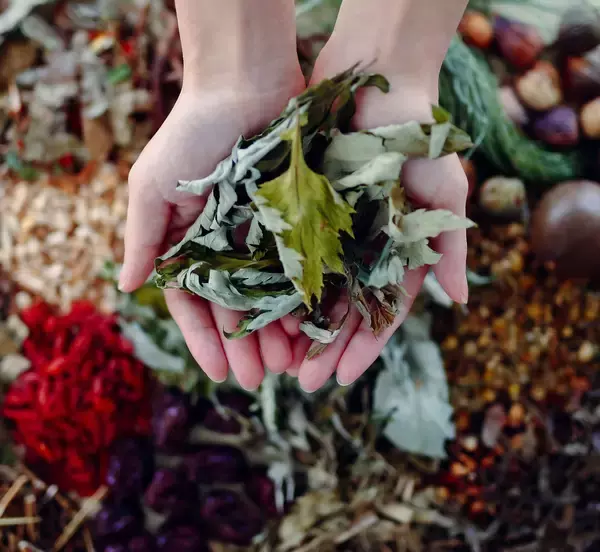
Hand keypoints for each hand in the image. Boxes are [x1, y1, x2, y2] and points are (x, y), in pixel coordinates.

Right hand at [119, 77, 305, 389]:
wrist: (246, 85)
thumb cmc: (192, 134)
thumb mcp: (153, 187)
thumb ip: (143, 237)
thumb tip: (123, 287)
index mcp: (189, 243)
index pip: (195, 304)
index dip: (206, 340)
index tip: (219, 375)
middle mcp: (227, 245)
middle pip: (237, 308)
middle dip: (247, 345)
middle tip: (262, 380)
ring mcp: (263, 236)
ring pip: (272, 296)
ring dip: (278, 331)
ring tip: (291, 364)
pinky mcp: (296, 221)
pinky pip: (301, 269)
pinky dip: (305, 297)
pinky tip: (313, 324)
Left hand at [287, 50, 469, 392]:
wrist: (376, 80)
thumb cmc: (417, 136)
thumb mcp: (443, 190)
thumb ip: (448, 245)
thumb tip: (463, 300)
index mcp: (398, 253)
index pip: (381, 312)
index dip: (363, 346)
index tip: (342, 377)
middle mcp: (364, 251)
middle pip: (343, 310)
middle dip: (324, 347)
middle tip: (302, 382)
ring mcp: (332, 233)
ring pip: (312, 291)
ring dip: (296, 326)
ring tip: (276, 358)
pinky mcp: (302, 211)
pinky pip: (287, 255)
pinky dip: (276, 284)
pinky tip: (261, 311)